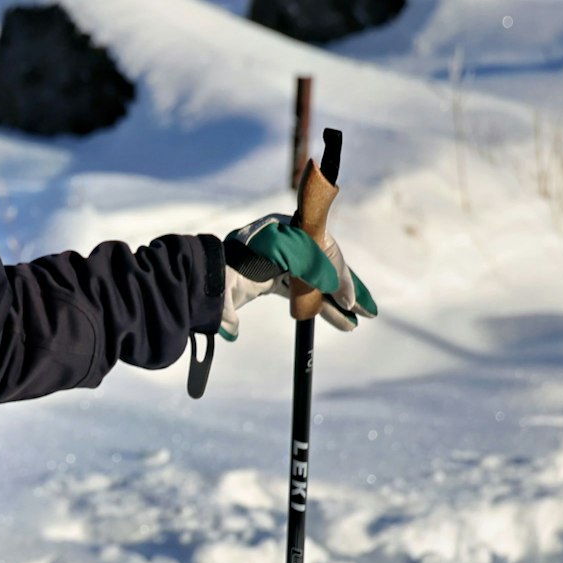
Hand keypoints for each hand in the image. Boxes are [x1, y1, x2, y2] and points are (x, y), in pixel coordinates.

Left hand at [221, 214, 377, 339]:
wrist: (196, 272)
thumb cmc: (211, 275)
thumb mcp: (222, 286)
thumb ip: (227, 305)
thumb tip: (230, 329)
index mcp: (276, 232)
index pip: (315, 250)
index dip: (333, 275)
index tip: (346, 300)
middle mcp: (284, 240)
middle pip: (323, 260)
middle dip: (345, 286)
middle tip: (367, 310)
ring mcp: (282, 257)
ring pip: (318, 276)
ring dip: (340, 297)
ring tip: (363, 317)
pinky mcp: (278, 274)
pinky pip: (308, 288)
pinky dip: (324, 304)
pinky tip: (343, 320)